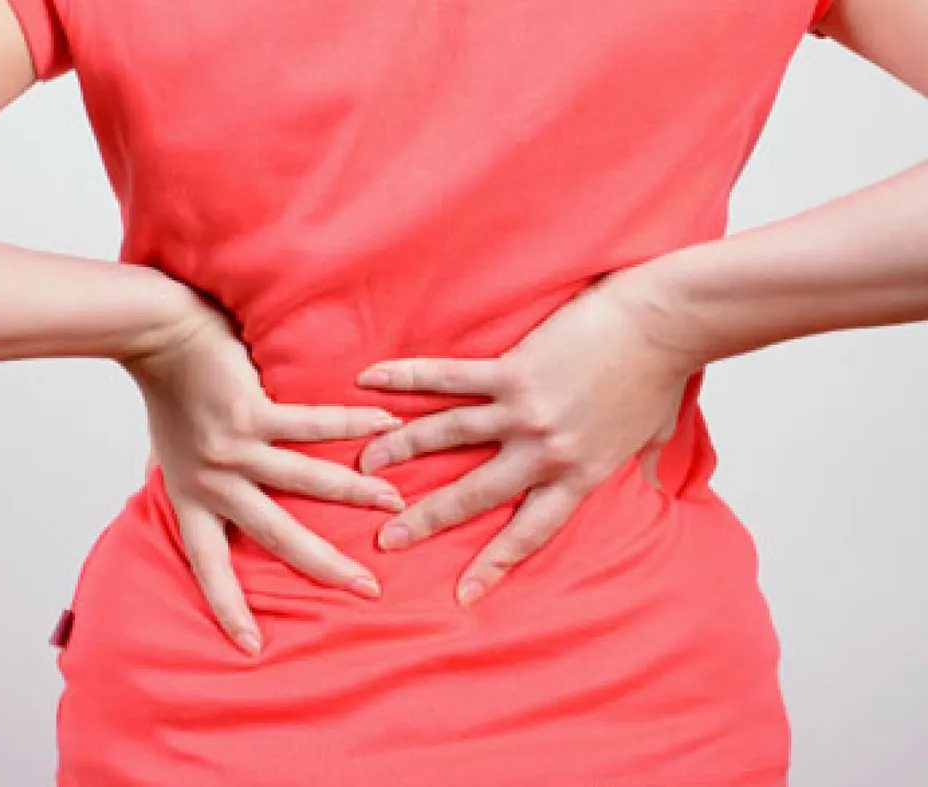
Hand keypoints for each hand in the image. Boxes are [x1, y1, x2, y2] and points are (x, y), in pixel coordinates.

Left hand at [122, 303, 405, 656]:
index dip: (227, 606)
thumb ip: (186, 482)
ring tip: (395, 502)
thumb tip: (186, 499)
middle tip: (367, 589)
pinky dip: (351, 425)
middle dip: (325, 565)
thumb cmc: (169, 393)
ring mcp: (233, 450)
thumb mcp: (169, 454)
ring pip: (305, 483)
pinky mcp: (252, 414)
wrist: (158, 337)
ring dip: (355, 492)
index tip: (251, 646)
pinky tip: (385, 424)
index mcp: (192, 498)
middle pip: (275, 536)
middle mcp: (213, 482)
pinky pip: (312, 426)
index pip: (208, 565)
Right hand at [354, 274, 698, 606]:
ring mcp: (525, 413)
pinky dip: (407, 378)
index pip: (528, 533)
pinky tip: (371, 380)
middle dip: (425, 519)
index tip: (461, 594)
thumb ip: (638, 466)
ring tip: (365, 464)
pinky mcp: (513, 372)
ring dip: (400, 450)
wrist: (667, 324)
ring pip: (447, 437)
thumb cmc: (661, 375)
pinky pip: (449, 379)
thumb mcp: (650, 438)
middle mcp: (545, 453)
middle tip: (386, 537)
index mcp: (578, 476)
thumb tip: (653, 484)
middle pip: (473, 494)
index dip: (494, 564)